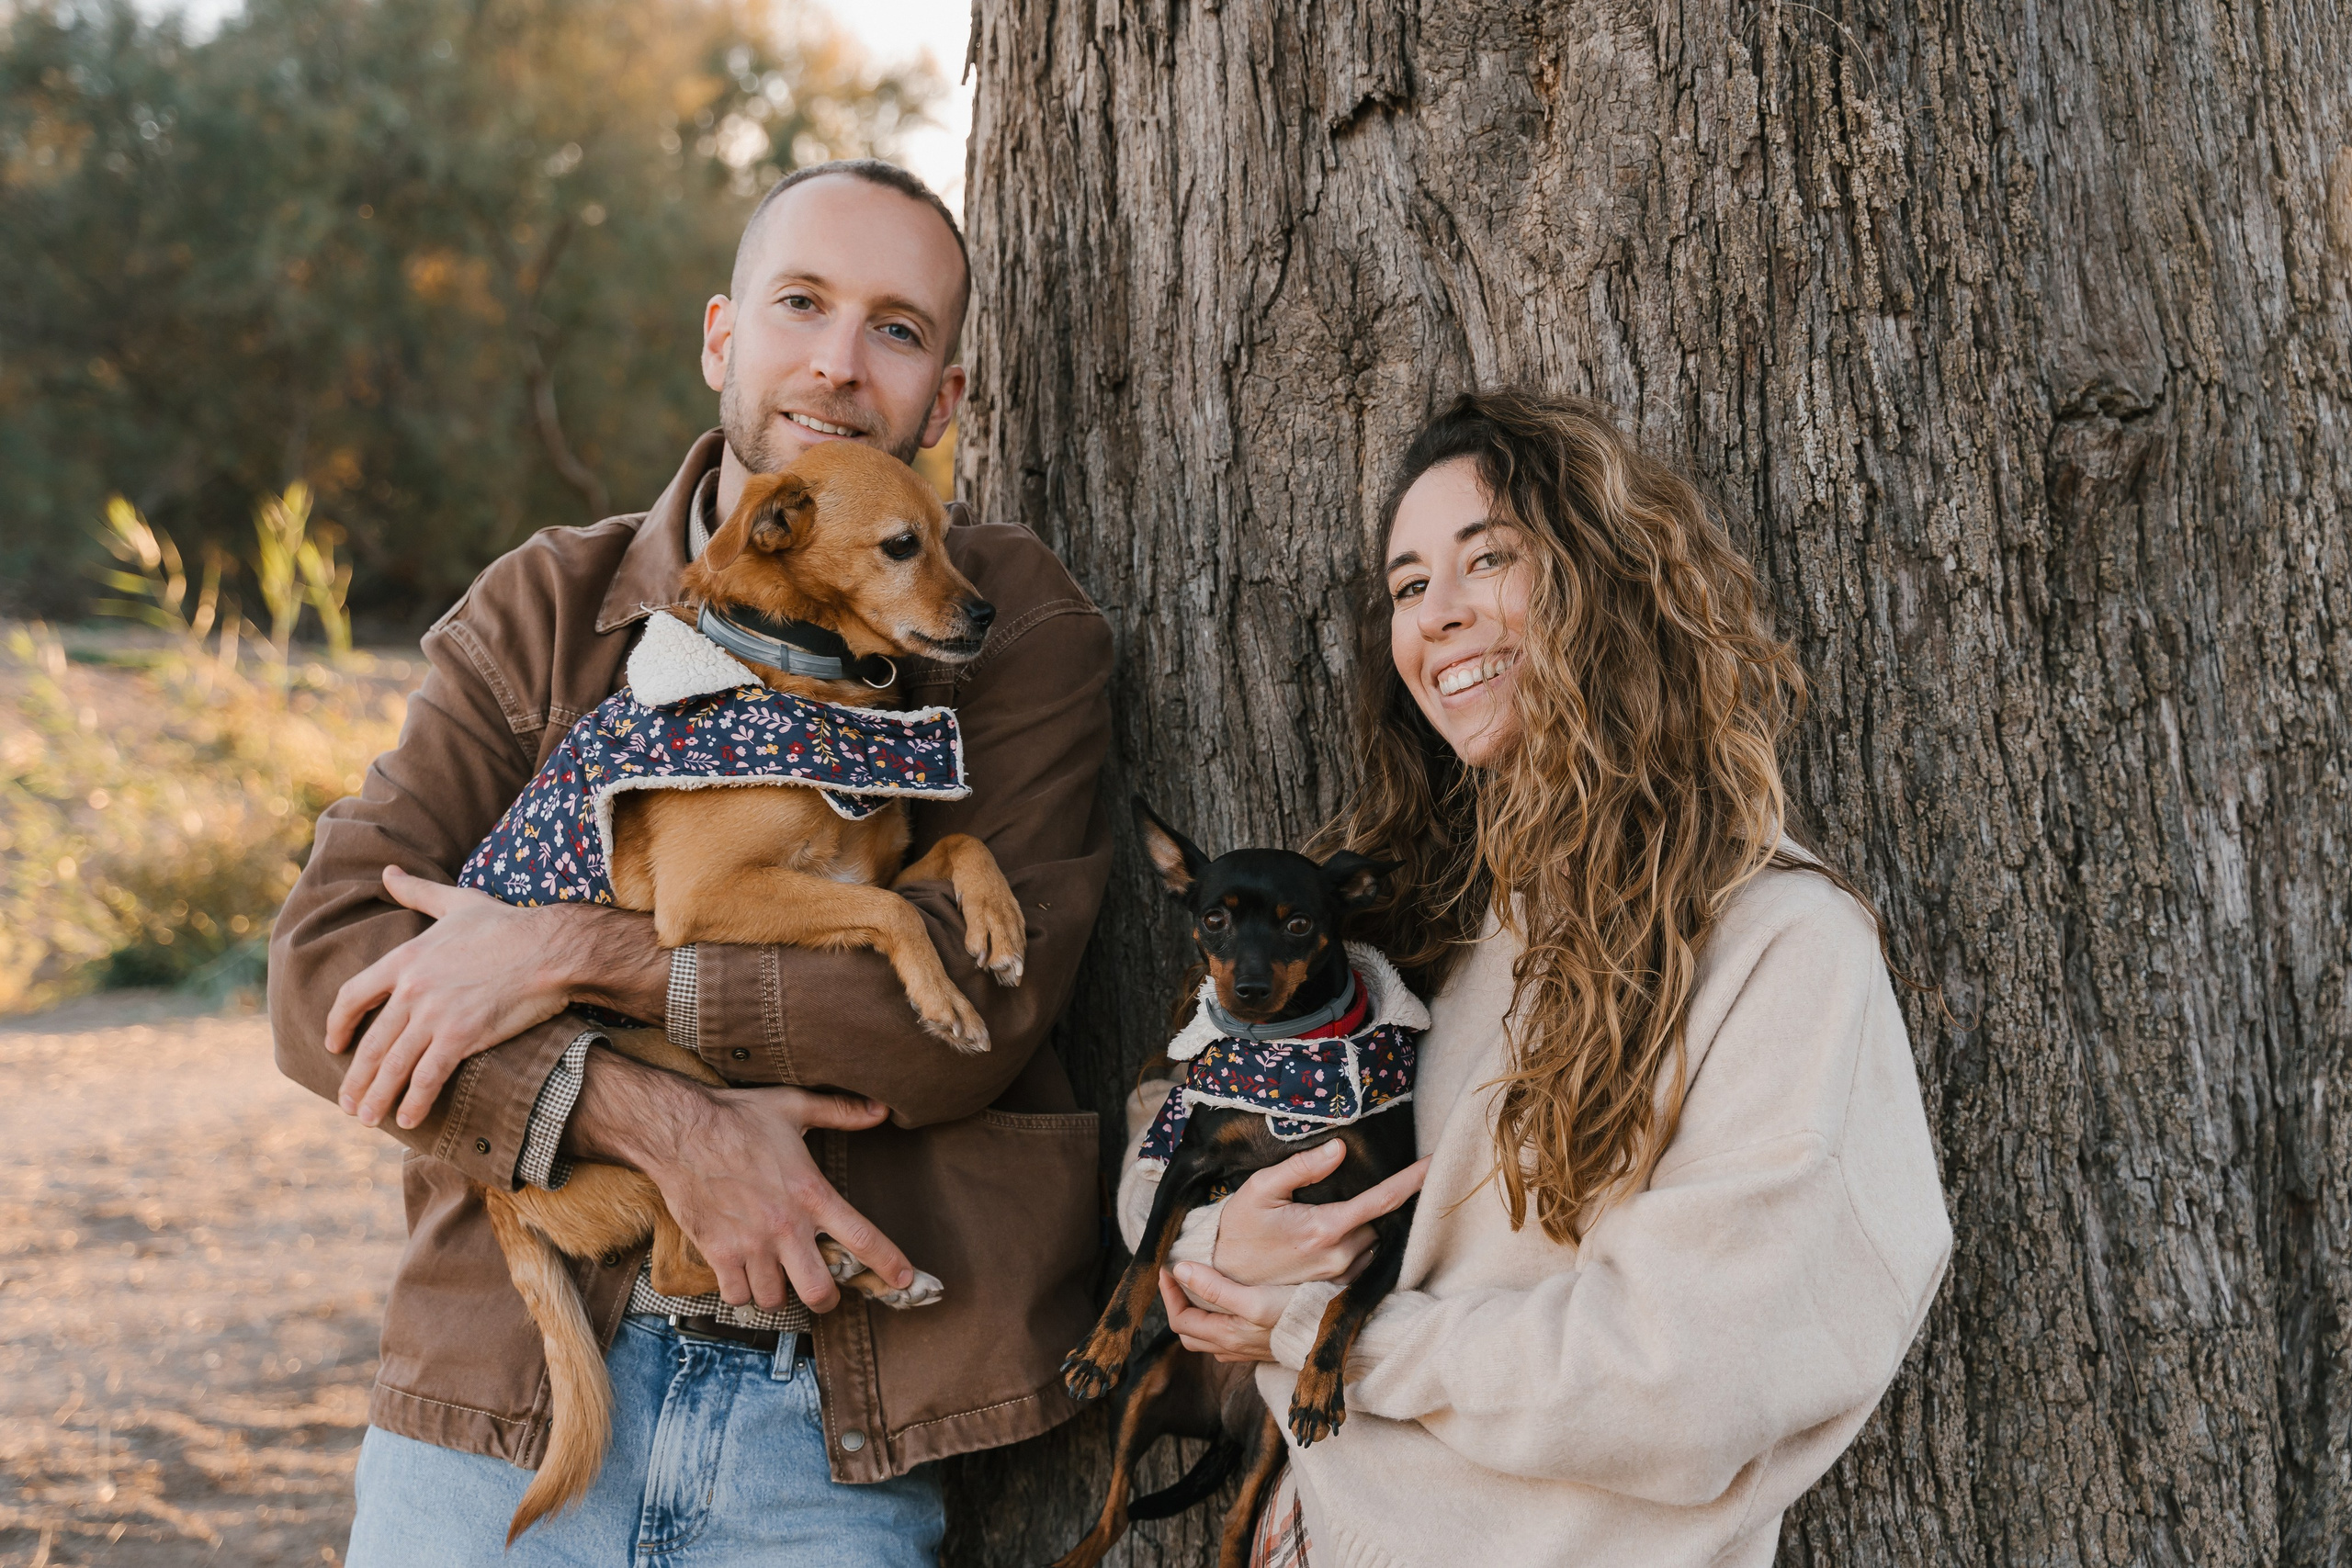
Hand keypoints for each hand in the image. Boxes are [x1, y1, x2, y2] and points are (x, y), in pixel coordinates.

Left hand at [326, 866, 663, 1129]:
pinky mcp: (462, 1036)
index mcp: (405, 958)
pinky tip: (407, 1119)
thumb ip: (417, 891)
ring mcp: (435, 1015)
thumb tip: (388, 871)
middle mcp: (412, 990)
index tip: (333, 1044)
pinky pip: (428, 1077)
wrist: (551, 948)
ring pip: (393, 1065)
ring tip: (366, 1118)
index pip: (352, 995)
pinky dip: (415, 1101)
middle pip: (370, 1042)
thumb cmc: (509, 924)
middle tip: (347, 1102)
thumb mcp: (457, 902)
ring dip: (376, 1096)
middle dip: (356, 1078)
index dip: (338, 1024)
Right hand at [567, 1049, 912, 1313]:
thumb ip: (841, 1112)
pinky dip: (742, 1292)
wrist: (679, 1129)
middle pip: (819, 1291)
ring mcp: (750, 1244)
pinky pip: (737, 1296)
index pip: (862, 1238)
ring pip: (775, 1299)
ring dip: (779, 1292)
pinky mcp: (717, 1253)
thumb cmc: (737, 1116)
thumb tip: (881, 1110)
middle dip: (826, 1299)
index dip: (889, 1265)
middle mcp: (784, 1225)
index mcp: (811, 1192)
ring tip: (777, 1274)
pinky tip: (744, 1274)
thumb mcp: (794, 1106)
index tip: (904, 1280)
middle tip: (823, 1290)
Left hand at [1161, 1262, 1289, 1363]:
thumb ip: (1215, 1288)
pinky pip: (1227, 1337)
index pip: (1179, 1320)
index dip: (1169, 1294)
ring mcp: (1246, 1350)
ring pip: (1208, 1336)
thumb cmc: (1296, 1317)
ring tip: (1200, 1286)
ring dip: (1197, 1313)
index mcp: (1225, 1336)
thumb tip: (1179, 1270)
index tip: (1168, 1268)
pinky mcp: (1261, 1346)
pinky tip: (1229, 1303)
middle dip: (1179, 1304)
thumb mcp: (1254, 1300)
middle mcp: (1231, 1348)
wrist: (1332, 1339)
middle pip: (1190, 1331)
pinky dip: (1217, 1320)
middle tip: (1179, 1277)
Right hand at [1211, 1139, 1429, 1286]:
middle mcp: (1340, 1255)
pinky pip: (1367, 1262)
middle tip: (1378, 1180)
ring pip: (1377, 1242)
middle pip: (1384, 1220)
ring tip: (1358, 1208)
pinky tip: (1351, 1232)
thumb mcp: (1260, 1189)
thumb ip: (1301, 1167)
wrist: (1223, 1276)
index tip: (1436, 1163)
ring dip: (1376, 1224)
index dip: (1413, 1180)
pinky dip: (1366, 1244)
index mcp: (1325, 1228)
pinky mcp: (1335, 1288)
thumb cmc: (1239, 1228)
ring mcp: (1339, 1276)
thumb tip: (1339, 1148)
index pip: (1382, 1200)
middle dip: (1387, 1201)